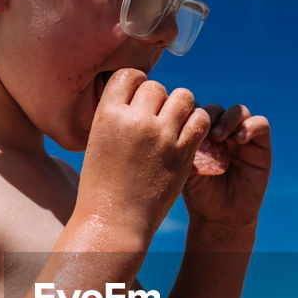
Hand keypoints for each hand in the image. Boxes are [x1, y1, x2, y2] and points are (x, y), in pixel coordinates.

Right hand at [79, 69, 209, 239]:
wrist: (114, 222)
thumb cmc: (101, 185)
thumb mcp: (97, 142)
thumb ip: (114, 116)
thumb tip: (134, 96)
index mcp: (108, 114)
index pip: (129, 75)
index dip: (136, 85)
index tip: (137, 101)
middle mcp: (135, 120)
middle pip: (156, 87)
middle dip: (158, 100)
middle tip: (156, 119)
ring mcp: (161, 136)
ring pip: (183, 97)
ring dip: (181, 106)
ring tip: (175, 123)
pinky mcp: (183, 153)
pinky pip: (200, 120)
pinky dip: (198, 122)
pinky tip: (189, 133)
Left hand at [182, 104, 270, 230]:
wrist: (221, 217)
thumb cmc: (200, 194)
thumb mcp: (186, 167)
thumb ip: (184, 144)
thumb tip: (179, 120)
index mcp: (202, 134)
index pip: (198, 110)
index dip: (192, 111)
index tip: (184, 123)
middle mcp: (222, 133)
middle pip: (217, 109)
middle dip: (209, 115)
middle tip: (203, 130)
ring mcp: (242, 138)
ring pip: (239, 111)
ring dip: (228, 119)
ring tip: (219, 136)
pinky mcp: (261, 146)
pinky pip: (261, 124)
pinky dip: (251, 126)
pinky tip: (239, 139)